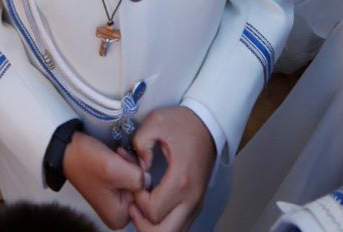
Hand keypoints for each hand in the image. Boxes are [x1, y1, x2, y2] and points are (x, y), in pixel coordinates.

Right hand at [62, 131, 142, 229]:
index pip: (146, 198)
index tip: (125, 162)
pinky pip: (130, 176)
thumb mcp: (114, 169)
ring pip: (138, 180)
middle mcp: (120, 214)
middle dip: (135, 169)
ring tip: (116, 154)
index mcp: (119, 217)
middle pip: (142, 190)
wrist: (68, 148)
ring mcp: (118, 201)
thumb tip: (150, 181)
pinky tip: (117, 156)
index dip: (139, 175)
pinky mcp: (115, 188)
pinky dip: (127, 164)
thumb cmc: (87, 160)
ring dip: (131, 164)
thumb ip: (138, 178)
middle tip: (120, 155)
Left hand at [130, 107, 215, 231]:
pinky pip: (179, 225)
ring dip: (153, 226)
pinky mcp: (196, 204)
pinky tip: (153, 206)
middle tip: (134, 205)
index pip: (153, 211)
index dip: (137, 201)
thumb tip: (139, 166)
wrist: (208, 124)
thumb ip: (140, 142)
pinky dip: (164, 223)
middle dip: (143, 224)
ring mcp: (196, 203)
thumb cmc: (184, 123)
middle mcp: (191, 198)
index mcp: (181, 179)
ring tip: (141, 206)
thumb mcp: (156, 121)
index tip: (134, 183)